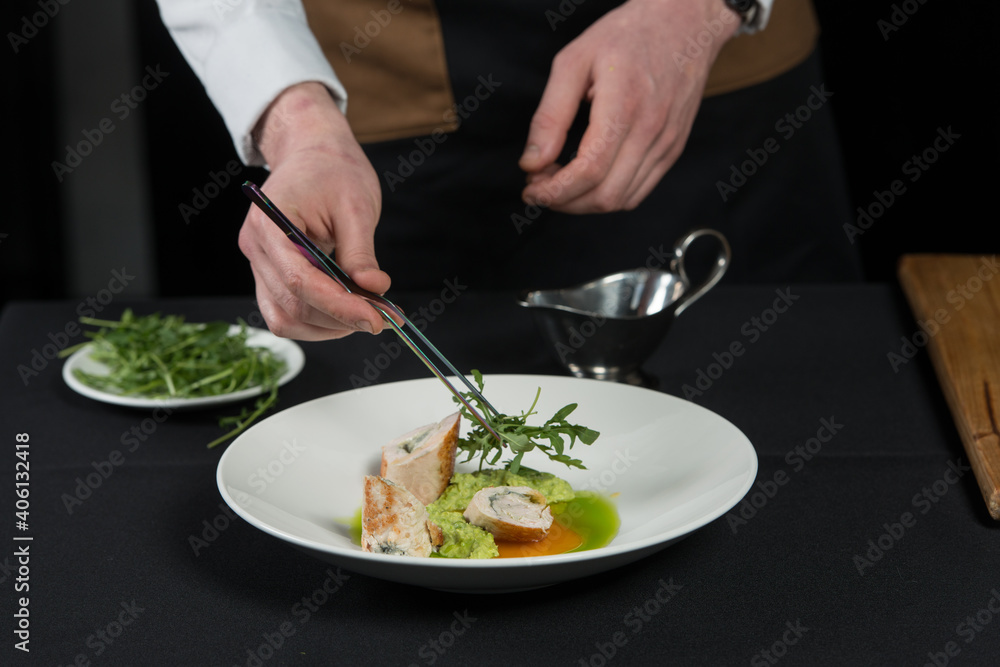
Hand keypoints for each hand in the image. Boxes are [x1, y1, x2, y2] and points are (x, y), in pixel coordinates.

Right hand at [238, 82, 390, 339]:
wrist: (313, 153)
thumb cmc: (334, 170)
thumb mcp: (357, 206)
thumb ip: (361, 251)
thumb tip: (374, 289)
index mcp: (269, 223)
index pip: (300, 281)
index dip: (339, 306)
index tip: (375, 319)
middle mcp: (256, 247)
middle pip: (292, 305)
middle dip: (339, 318)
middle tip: (382, 316)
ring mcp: (259, 264)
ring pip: (285, 318)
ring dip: (328, 326)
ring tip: (366, 313)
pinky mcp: (269, 275)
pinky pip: (285, 312)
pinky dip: (317, 321)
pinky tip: (346, 312)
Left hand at [519, 0, 740, 212]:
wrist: (685, 21)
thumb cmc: (627, 35)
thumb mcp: (574, 62)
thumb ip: (550, 115)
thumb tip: (533, 161)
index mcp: (624, 105)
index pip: (589, 170)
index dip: (555, 191)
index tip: (531, 189)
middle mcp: (651, 130)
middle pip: (605, 195)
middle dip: (565, 202)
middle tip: (540, 186)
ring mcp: (666, 143)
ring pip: (622, 200)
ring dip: (584, 203)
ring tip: (560, 182)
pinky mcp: (673, 149)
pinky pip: (639, 191)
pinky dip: (608, 196)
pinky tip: (588, 179)